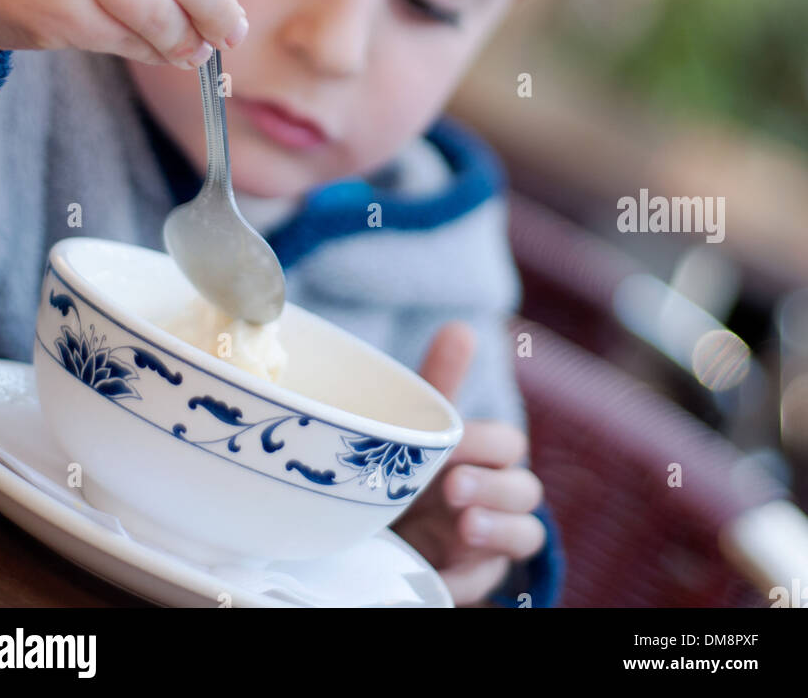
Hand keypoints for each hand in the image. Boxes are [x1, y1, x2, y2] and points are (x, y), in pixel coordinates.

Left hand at [391, 321, 546, 606]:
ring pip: (525, 535)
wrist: (384, 527)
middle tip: (452, 487)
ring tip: (464, 526)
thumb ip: (441, 382)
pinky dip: (468, 579)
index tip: (452, 442)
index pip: (508, 445)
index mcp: (486, 456)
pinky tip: (442, 573)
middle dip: (494, 487)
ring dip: (499, 531)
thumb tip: (460, 327)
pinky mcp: (473, 578)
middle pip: (525, 490)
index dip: (487, 443)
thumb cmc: (412, 464)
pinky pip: (487, 583)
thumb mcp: (418, 426)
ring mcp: (489, 542)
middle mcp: (497, 497)